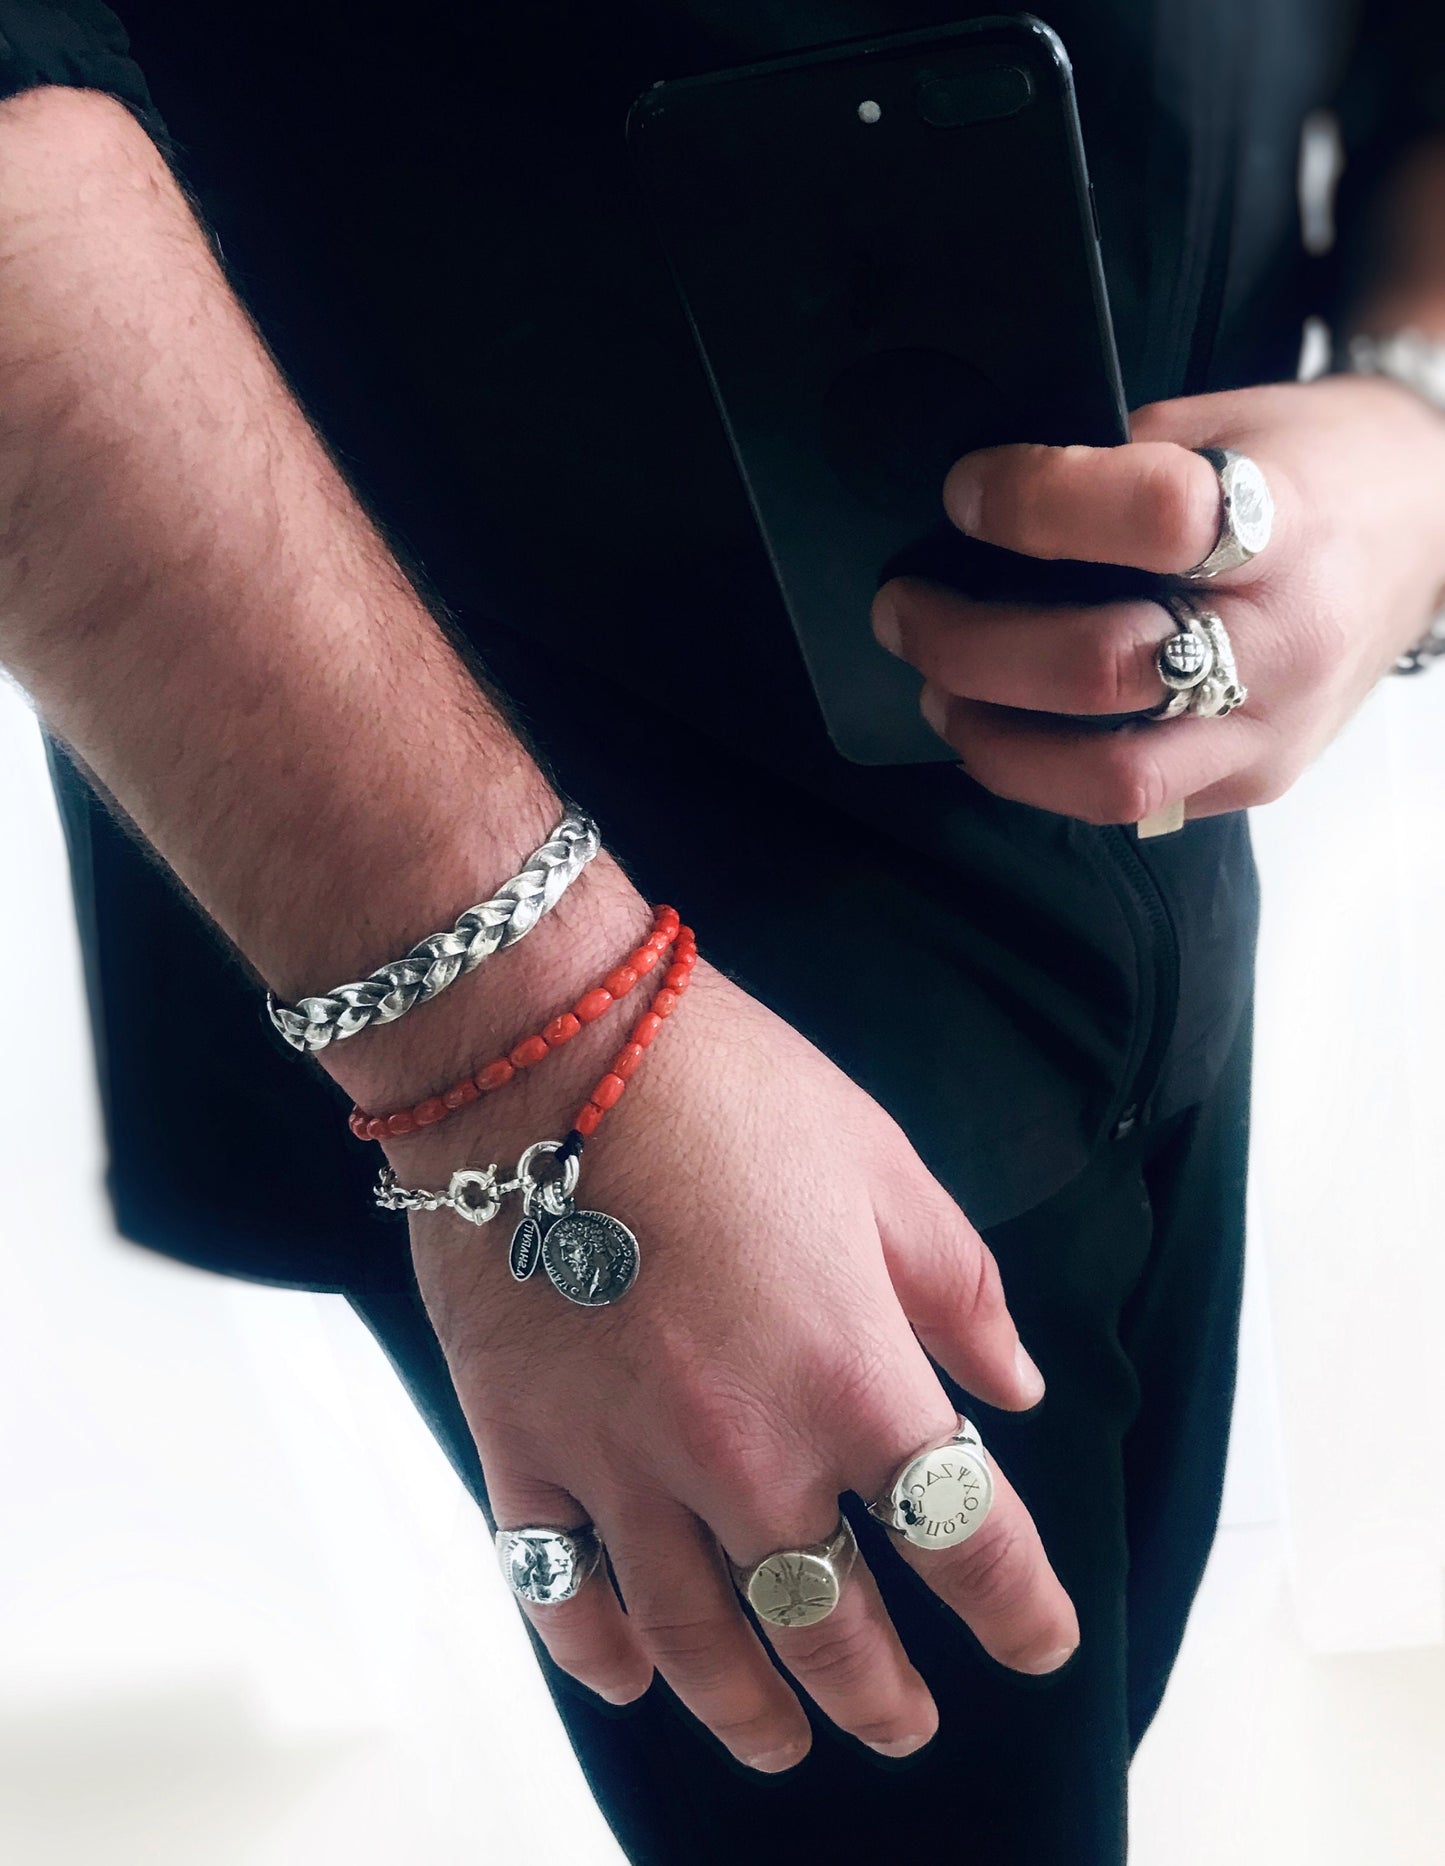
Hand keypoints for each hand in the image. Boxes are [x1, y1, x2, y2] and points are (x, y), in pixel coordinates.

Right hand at [388, 915, 1076, 1773]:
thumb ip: (961, 1293)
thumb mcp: (885, 1168)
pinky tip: (629, 1677)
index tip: (1040, 1642)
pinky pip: (556, 1585)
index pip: (968, 1542)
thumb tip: (1014, 1385)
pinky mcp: (521, 1444)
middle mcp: (745, 1455)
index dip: (1020, 1611)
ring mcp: (621, 1462)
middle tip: (906, 1724)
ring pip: (697, 1640)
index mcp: (855, 1381)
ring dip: (750, 1709)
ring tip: (784, 1745)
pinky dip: (595, 1649)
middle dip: (883, 1690)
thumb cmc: (728, 1089)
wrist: (545, 1049)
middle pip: (834, 1623)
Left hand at [871, 376, 1444, 821]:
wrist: (1429, 529)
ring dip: (991, 737)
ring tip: (937, 690)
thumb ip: (1113, 466)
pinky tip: (998, 729)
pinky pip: (1127, 804)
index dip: (1036, 503)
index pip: (1158, 517)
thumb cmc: (1312, 468)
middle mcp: (1286, 639)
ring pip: (1108, 775)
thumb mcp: (1225, 426)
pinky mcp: (1255, 782)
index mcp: (1287, 521)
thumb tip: (977, 513)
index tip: (965, 490)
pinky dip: (1041, 772)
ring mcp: (1273, 727)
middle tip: (904, 610)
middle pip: (1102, 667)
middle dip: (970, 642)